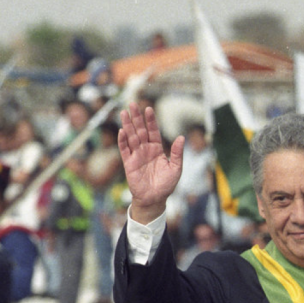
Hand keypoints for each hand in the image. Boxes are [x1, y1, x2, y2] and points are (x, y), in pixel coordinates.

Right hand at [119, 103, 183, 222]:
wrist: (155, 199)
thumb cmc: (166, 185)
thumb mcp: (176, 168)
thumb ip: (177, 153)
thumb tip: (181, 137)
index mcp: (157, 149)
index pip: (153, 131)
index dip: (151, 121)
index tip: (149, 109)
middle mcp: (146, 150)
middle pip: (140, 130)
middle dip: (136, 117)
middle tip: (132, 103)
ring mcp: (136, 155)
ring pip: (131, 137)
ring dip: (127, 125)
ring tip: (124, 112)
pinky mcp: (129, 163)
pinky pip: (125, 150)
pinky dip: (122, 141)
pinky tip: (122, 130)